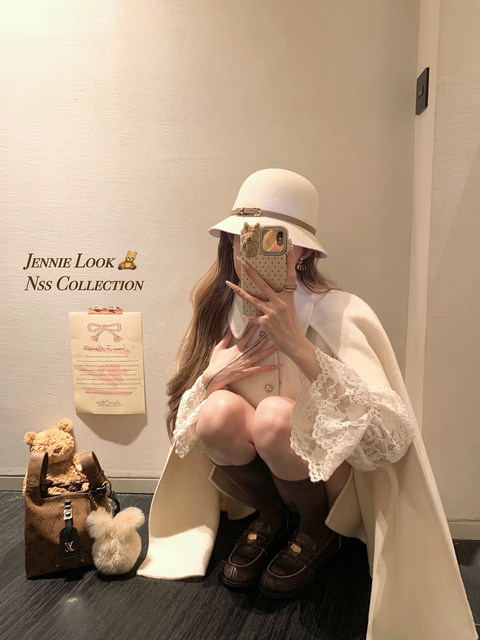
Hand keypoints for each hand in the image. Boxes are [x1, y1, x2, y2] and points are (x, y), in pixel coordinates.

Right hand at [202, 323, 278, 395]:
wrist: (214, 376)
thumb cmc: (215, 362)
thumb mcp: (219, 347)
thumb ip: (225, 338)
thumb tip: (230, 329)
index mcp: (237, 348)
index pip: (248, 335)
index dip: (254, 328)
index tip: (259, 321)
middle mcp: (243, 354)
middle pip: (257, 344)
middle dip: (265, 337)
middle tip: (273, 331)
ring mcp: (246, 363)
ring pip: (260, 355)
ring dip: (270, 350)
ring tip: (278, 346)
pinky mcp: (246, 371)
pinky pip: (259, 369)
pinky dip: (268, 368)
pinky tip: (276, 366)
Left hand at [225, 241, 305, 358]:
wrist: (295, 344)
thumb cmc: (292, 326)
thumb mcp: (290, 309)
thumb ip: (280, 300)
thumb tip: (270, 293)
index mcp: (288, 297)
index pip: (289, 275)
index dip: (289, 260)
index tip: (288, 245)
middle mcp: (280, 302)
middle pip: (263, 282)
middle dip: (250, 271)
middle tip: (242, 260)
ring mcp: (272, 311)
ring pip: (252, 298)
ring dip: (239, 290)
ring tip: (229, 283)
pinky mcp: (265, 321)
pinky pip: (253, 316)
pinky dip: (251, 318)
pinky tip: (250, 318)